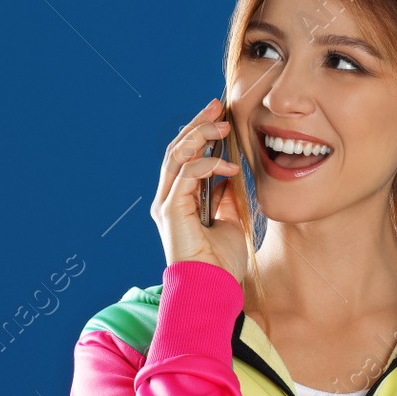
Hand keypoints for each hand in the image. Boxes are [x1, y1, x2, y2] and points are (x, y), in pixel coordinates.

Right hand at [150, 95, 248, 281]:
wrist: (215, 290)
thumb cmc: (221, 264)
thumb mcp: (228, 221)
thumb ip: (224, 197)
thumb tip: (229, 174)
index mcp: (180, 200)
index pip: (184, 156)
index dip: (199, 131)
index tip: (220, 113)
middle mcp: (168, 199)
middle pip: (177, 149)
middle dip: (197, 123)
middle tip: (218, 105)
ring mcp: (167, 204)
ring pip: (177, 156)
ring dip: (200, 135)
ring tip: (223, 125)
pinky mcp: (171, 211)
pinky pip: (187, 175)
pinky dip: (208, 164)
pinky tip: (229, 166)